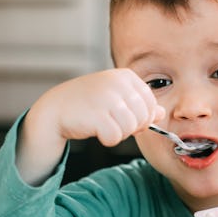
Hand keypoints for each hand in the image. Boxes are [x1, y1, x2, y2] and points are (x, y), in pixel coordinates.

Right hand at [17, 68, 163, 184]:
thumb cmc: (89, 103)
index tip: (125, 116)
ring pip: (131, 128)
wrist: (56, 108)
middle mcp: (118, 83)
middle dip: (131, 127)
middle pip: (143, 117)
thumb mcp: (117, 99)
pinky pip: (116, 137)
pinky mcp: (97, 115)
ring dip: (119, 133)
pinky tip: (96, 130)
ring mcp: (107, 98)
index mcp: (126, 76)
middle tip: (112, 122)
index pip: (151, 103)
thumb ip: (141, 105)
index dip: (142, 116)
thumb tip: (161, 113)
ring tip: (103, 124)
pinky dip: (107, 139)